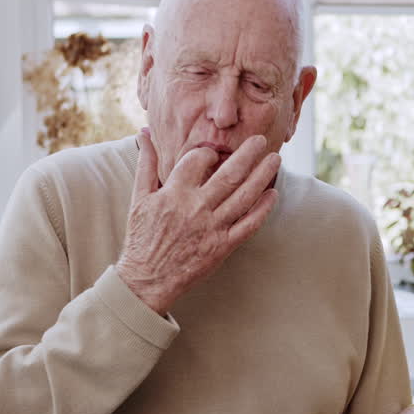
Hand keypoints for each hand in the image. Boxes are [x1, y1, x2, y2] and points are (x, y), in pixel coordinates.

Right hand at [117, 129, 281, 314]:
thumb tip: (143, 135)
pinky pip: (248, 225)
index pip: (197, 160)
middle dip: (248, 154)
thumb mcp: (138, 198)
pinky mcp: (222, 246)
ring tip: (275, 159)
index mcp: (174, 193)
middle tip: (260, 139)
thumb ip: (145, 164)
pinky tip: (273, 194)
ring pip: (244, 196)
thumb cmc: (141, 238)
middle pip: (229, 174)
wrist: (147, 279)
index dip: (207, 153)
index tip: (213, 154)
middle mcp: (196, 208)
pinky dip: (263, 209)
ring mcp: (212, 228)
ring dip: (262, 176)